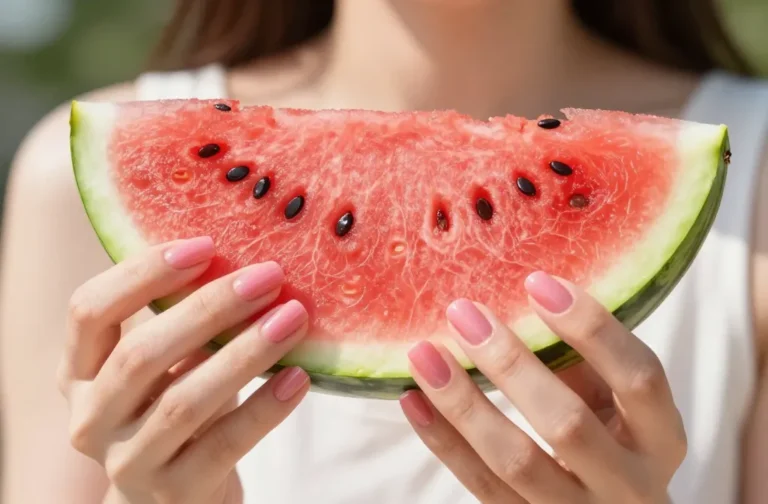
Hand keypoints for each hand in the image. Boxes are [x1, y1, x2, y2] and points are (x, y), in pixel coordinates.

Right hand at [57, 237, 310, 503]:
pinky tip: (299, 377)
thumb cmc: (176, 405)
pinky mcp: (175, 493)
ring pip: (184, 401)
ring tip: (292, 318)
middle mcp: (91, 418)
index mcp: (79, 372)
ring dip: (245, 353)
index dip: (142, 273)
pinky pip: (224, 444)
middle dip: (209, 307)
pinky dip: (264, 408)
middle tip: (267, 276)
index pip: (89, 311)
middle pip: (140, 352)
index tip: (204, 245)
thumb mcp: (167, 362)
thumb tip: (244, 257)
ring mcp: (128, 462)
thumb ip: (181, 317)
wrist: (177, 494)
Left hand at [400, 271, 685, 503]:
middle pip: (567, 424)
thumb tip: (522, 298)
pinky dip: (443, 441)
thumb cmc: (613, 443)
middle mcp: (628, 484)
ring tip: (425, 354)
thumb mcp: (615, 404)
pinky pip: (480, 486)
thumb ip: (583, 362)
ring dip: (463, 404)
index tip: (538, 282)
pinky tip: (414, 400)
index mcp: (660, 438)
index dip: (592, 328)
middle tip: (464, 314)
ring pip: (515, 462)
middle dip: (511, 365)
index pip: (639, 378)